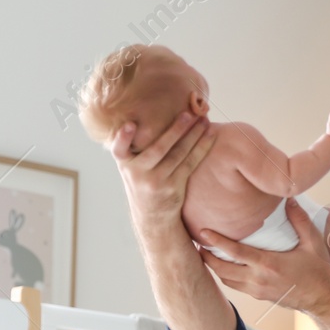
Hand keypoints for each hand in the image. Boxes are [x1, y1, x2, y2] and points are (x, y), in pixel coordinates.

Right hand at [110, 112, 215, 238]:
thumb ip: (134, 146)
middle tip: (188, 114)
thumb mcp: (130, 166)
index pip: (119, 150)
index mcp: (125, 164)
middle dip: (175, 130)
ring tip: (204, 119)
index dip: (123, 138)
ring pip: (178, 154)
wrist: (152, 216)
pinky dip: (202, 147)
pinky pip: (190, 163)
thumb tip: (151, 112)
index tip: (129, 125)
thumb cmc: (142, 181)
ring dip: (193, 134)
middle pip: (159, 148)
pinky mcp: (174, 187)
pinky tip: (210, 134)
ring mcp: (157, 182)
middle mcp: (138, 174)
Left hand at [198, 199, 329, 313]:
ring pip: (225, 279)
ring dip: (213, 267)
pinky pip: (234, 286)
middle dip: (206, 256)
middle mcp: (258, 279)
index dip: (216, 242)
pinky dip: (224, 275)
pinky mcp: (258, 296)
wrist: (323, 299)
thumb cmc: (318, 271)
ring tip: (204, 252)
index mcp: (269, 264)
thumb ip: (299, 220)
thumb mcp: (313, 242)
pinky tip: (222, 265)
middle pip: (222, 269)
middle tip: (196, 242)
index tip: (203, 232)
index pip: (235, 252)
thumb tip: (289, 198)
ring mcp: (256, 290)